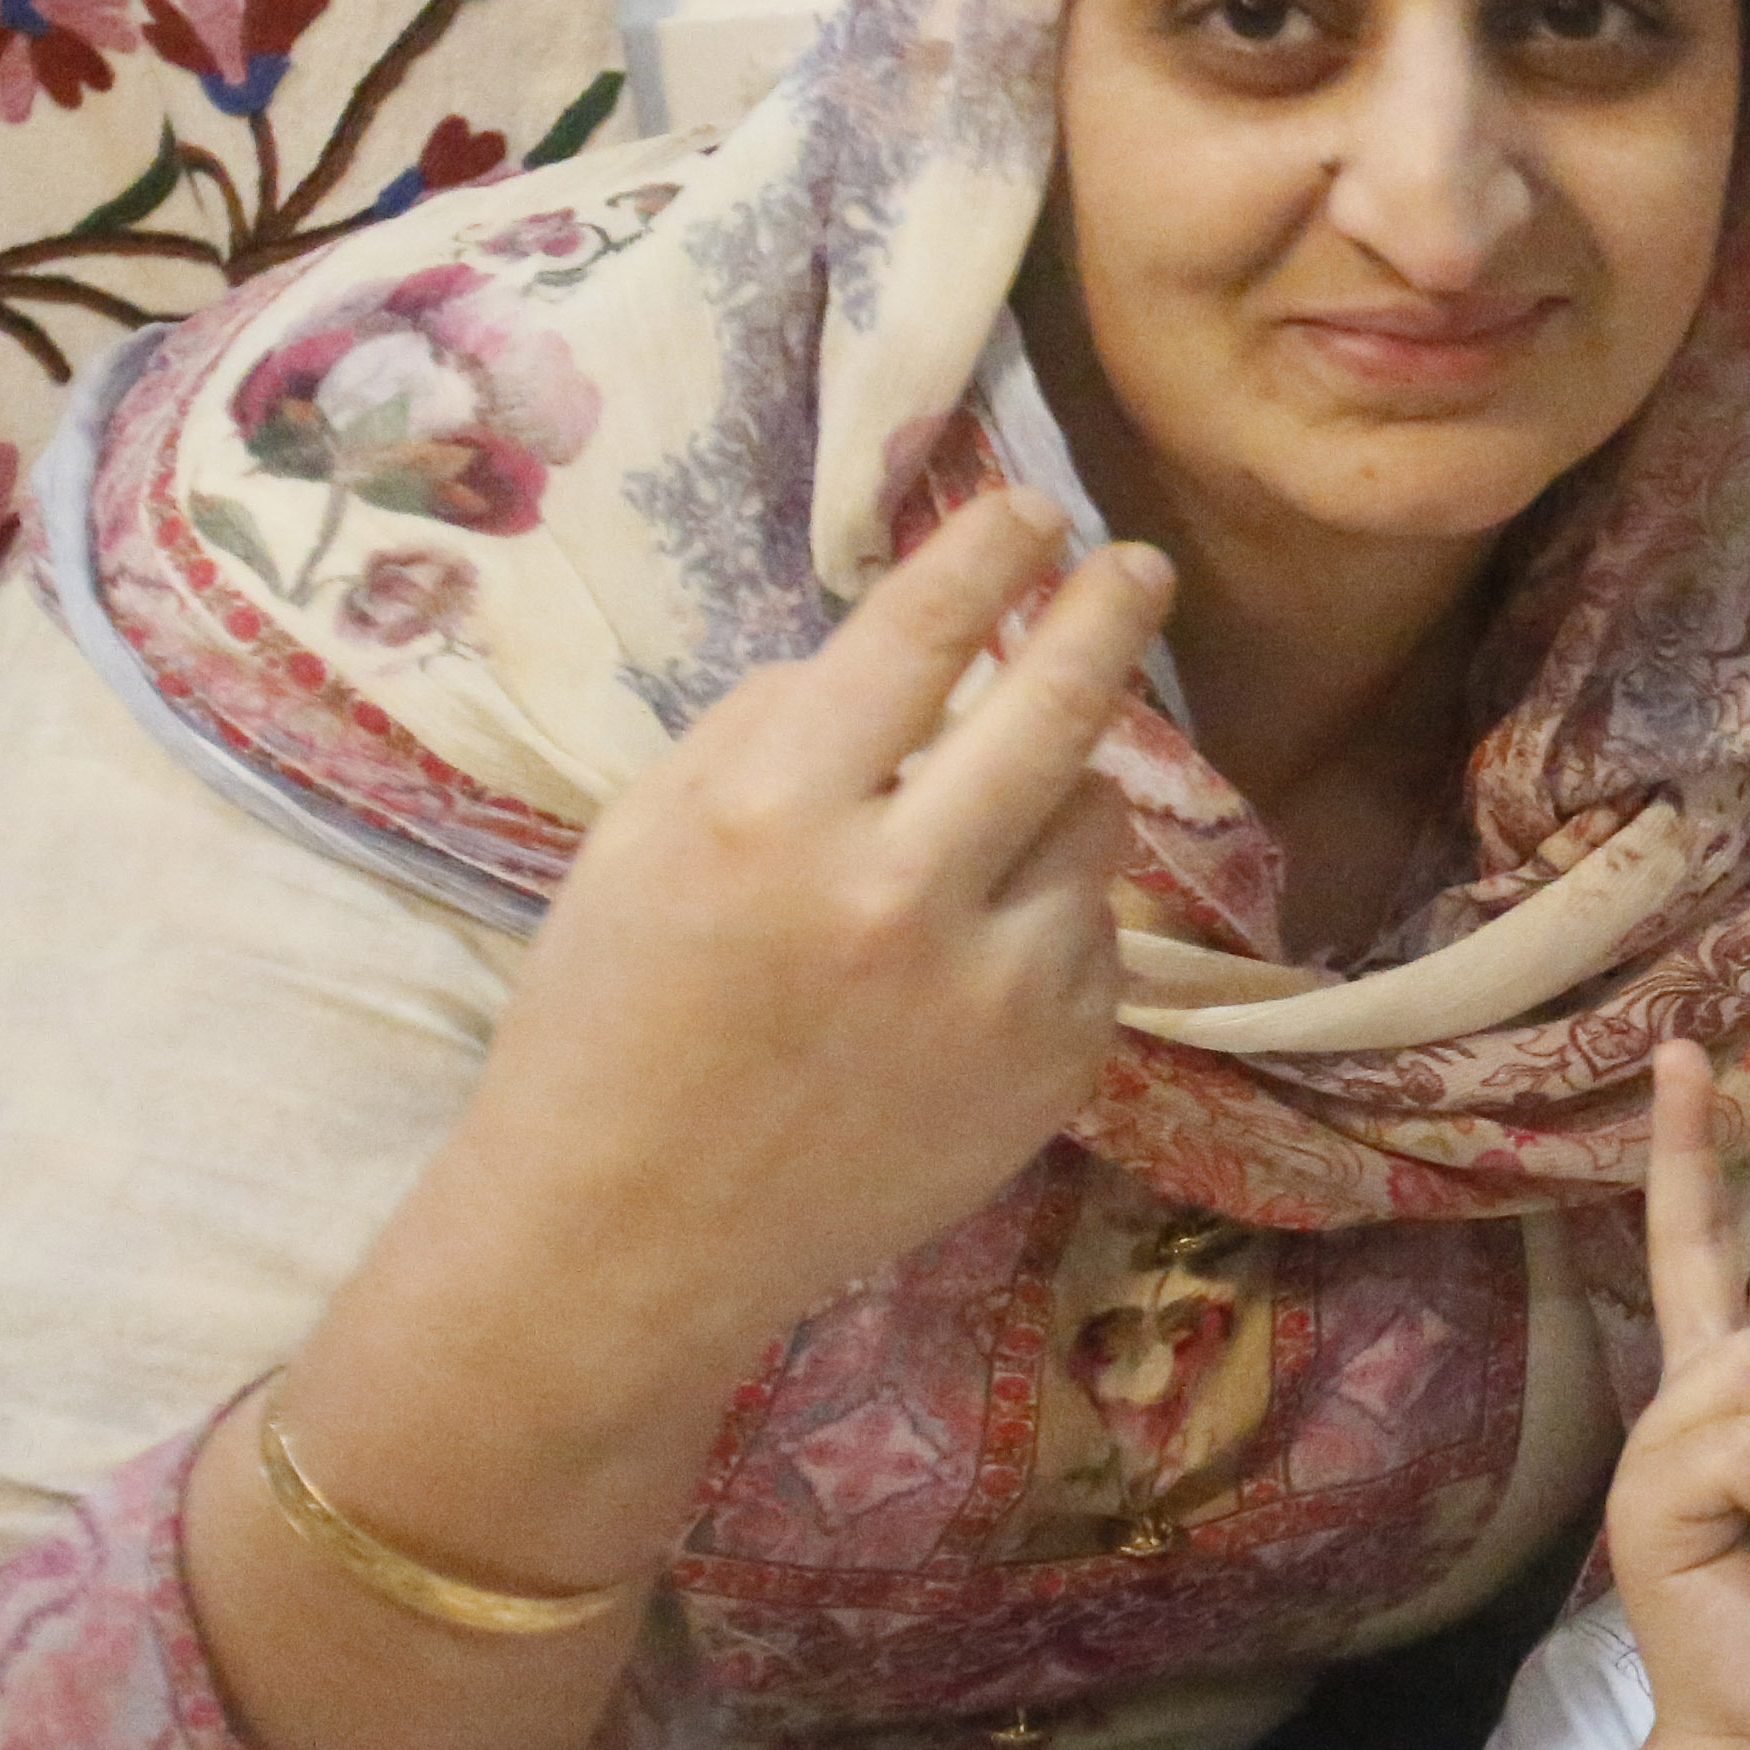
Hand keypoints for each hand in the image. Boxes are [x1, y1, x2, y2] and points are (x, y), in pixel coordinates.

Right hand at [440, 486, 1169, 1367]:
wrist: (627, 1238)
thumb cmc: (614, 1017)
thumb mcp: (646, 837)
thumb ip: (774, 730)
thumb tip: (908, 650)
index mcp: (773, 815)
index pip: (920, 637)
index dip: (988, 553)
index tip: (1035, 511)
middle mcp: (898, 890)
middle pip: (1060, 708)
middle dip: (1107, 616)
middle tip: (1135, 569)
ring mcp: (994, 985)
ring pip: (1094, 826)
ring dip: (1054, 804)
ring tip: (976, 842)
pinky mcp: (1056, 1064)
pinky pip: (1092, 942)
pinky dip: (1046, 927)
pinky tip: (962, 973)